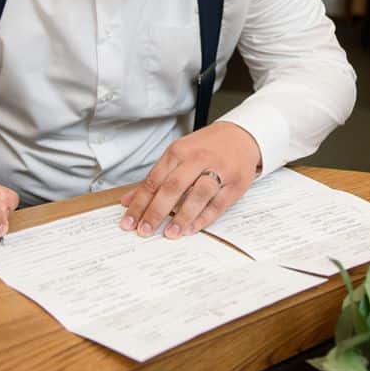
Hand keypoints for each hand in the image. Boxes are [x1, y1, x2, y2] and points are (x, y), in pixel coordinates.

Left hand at [118, 122, 261, 238]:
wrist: (241, 136)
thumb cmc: (205, 148)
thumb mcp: (177, 155)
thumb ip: (154, 178)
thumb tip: (128, 200)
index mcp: (178, 152)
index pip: (154, 180)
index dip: (140, 202)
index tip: (129, 221)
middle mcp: (197, 159)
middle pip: (173, 187)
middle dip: (156, 211)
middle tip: (145, 230)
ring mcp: (219, 171)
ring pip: (198, 195)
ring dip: (182, 216)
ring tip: (170, 233)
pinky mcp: (236, 184)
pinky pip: (218, 203)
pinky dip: (204, 218)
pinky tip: (191, 228)